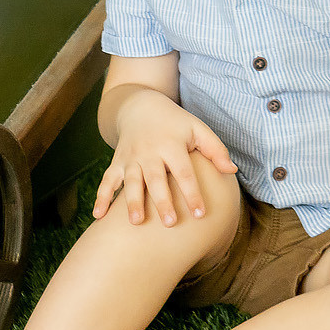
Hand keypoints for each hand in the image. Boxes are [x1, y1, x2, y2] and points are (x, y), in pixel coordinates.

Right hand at [92, 94, 238, 226]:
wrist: (140, 106)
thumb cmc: (175, 123)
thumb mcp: (197, 129)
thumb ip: (215, 149)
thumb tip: (231, 171)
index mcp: (171, 145)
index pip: (184, 172)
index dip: (192, 192)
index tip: (200, 214)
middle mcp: (149, 152)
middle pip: (156, 178)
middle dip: (162, 200)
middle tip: (170, 223)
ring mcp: (131, 158)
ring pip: (131, 181)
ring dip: (132, 201)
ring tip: (136, 222)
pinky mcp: (117, 162)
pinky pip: (107, 180)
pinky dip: (101, 197)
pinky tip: (98, 216)